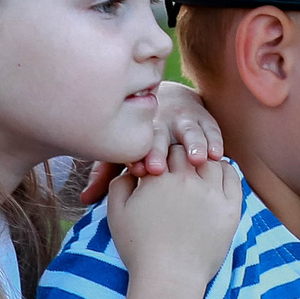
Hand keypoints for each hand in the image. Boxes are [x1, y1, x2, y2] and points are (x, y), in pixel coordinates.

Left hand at [80, 81, 223, 202]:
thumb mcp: (126, 151)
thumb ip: (107, 175)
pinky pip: (211, 128)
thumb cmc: (144, 138)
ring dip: (193, 144)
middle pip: (161, 136)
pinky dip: (214, 140)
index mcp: (139, 133)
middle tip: (158, 169)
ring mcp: (184, 119)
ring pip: (189, 131)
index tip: (138, 172)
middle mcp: (161, 124)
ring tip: (197, 160)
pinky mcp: (205, 118)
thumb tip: (83, 199)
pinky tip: (216, 155)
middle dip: (159, 151)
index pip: (137, 144)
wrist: (172, 99)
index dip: (138, 156)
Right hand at [102, 143, 242, 290]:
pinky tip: (218, 175)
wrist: (169, 278)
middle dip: (181, 157)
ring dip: (203, 161)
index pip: (164, 150)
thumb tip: (131, 170)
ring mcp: (212, 194)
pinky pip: (233, 178)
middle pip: (187, 153)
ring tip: (198, 170)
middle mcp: (188, 180)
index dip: (162, 155)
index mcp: (159, 178)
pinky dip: (226, 170)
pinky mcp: (230, 209)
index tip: (161, 167)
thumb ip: (119, 185)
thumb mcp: (116, 214)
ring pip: (211, 162)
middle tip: (179, 168)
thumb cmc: (139, 249)